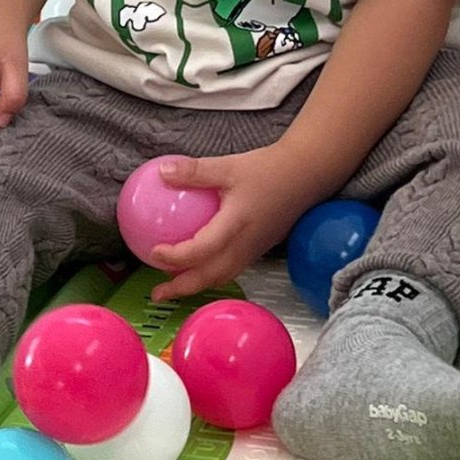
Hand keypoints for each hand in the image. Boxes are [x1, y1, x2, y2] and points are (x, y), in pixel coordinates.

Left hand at [149, 147, 308, 302]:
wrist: (305, 176)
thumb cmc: (268, 170)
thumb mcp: (227, 166)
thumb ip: (194, 171)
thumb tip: (162, 172)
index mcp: (236, 225)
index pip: (202, 250)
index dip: (176, 256)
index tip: (154, 253)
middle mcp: (245, 245)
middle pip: (211, 277)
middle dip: (182, 288)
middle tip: (157, 293)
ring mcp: (253, 251)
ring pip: (221, 276)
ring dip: (196, 284)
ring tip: (173, 285)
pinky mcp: (257, 249)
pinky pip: (230, 268)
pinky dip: (210, 273)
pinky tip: (198, 263)